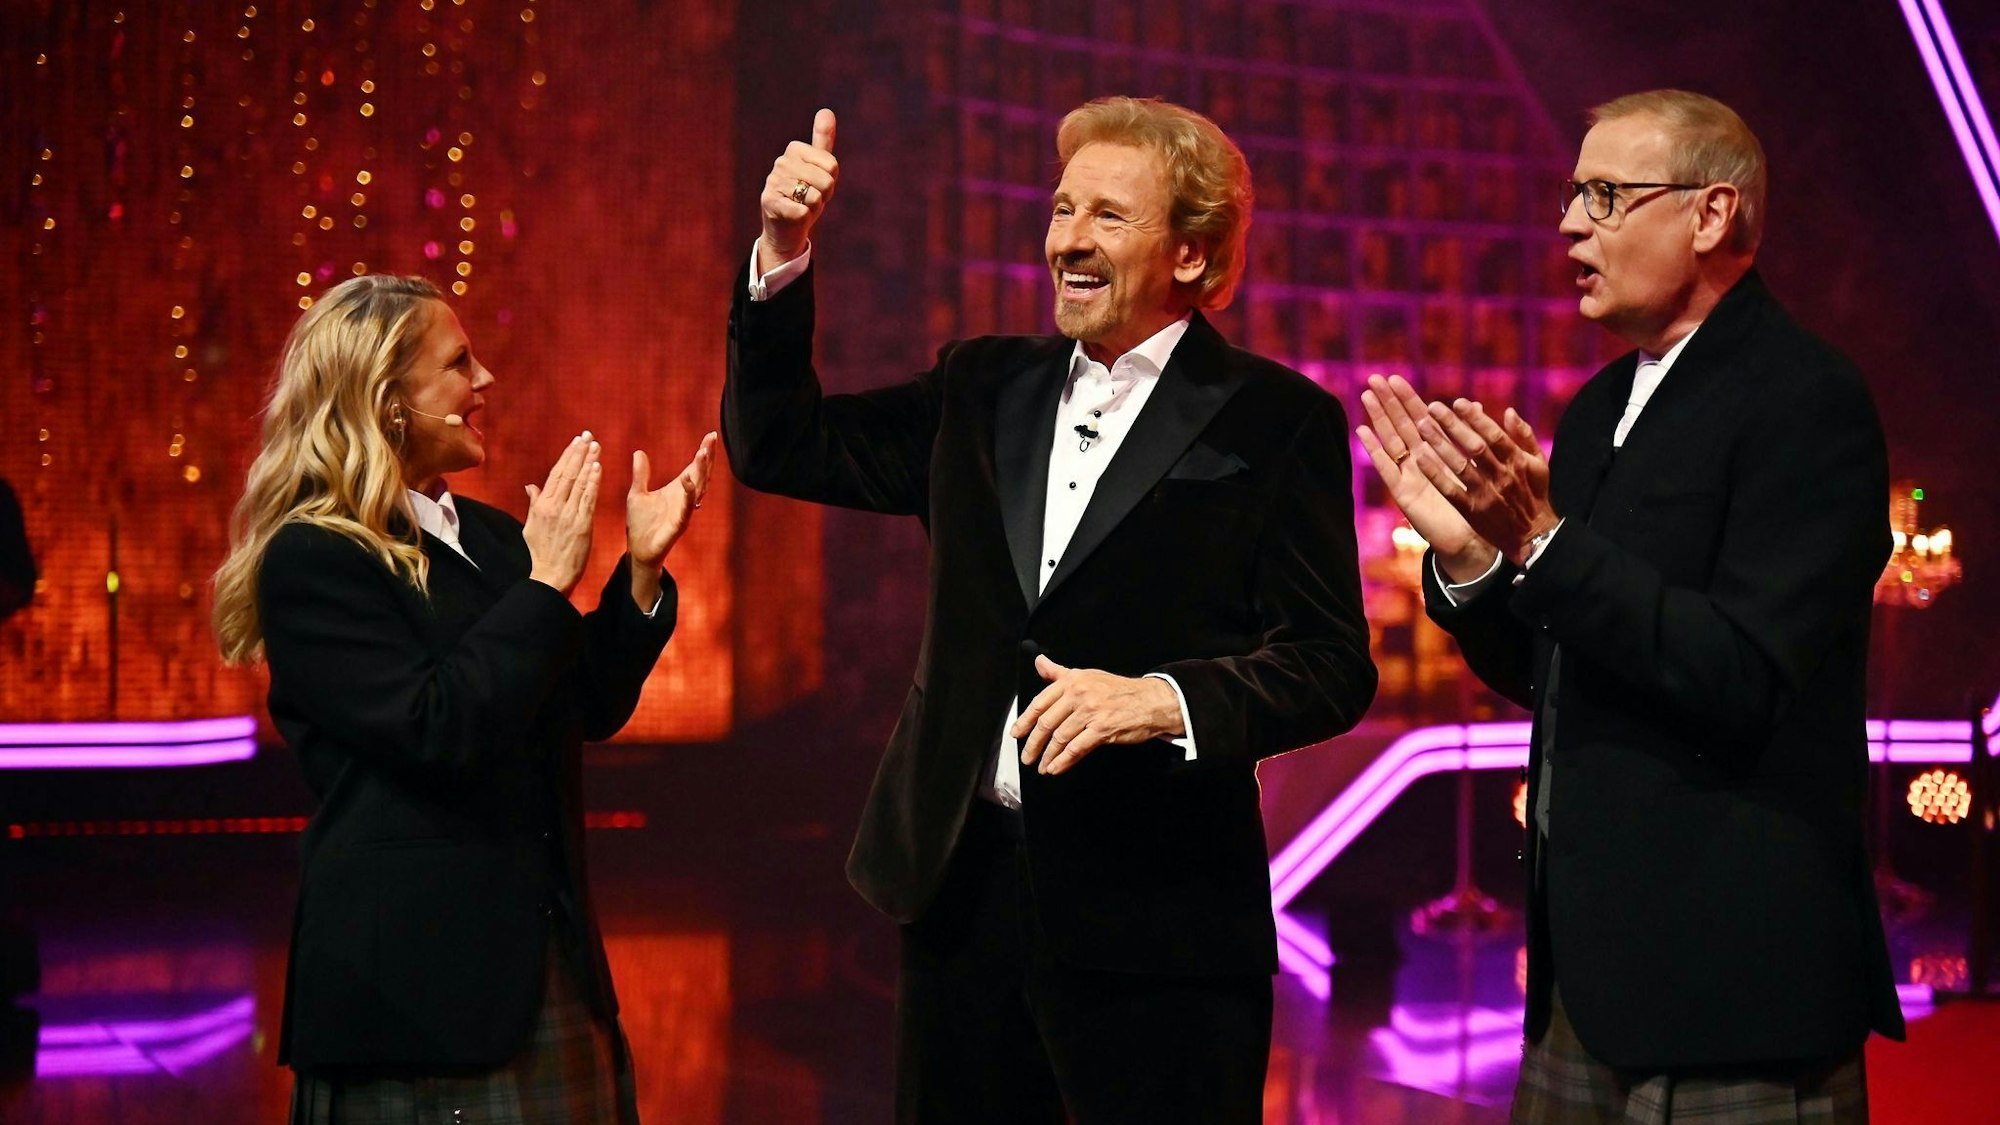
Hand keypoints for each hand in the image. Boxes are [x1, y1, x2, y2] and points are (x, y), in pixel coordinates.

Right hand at [524, 432, 600, 595]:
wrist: (551, 576)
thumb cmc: (541, 553)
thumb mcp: (531, 526)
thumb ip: (534, 503)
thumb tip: (531, 486)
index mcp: (542, 505)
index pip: (556, 474)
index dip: (567, 456)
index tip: (576, 441)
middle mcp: (554, 506)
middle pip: (567, 473)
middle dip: (578, 452)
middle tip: (588, 435)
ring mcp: (568, 515)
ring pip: (579, 483)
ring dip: (588, 462)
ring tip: (596, 446)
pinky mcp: (582, 524)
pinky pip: (588, 498)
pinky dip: (593, 481)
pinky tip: (597, 467)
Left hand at [627, 430, 716, 577]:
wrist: (638, 550)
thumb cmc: (640, 524)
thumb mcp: (636, 493)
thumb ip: (640, 474)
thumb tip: (638, 452)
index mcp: (677, 490)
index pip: (694, 467)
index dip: (704, 452)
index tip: (711, 435)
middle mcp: (685, 499)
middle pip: (701, 474)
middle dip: (707, 457)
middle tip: (711, 439)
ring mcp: (684, 511)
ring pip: (698, 488)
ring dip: (700, 471)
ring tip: (702, 453)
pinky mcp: (678, 525)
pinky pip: (687, 508)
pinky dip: (689, 494)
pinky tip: (688, 480)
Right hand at [758, 109, 837, 273]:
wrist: (786, 227)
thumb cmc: (805, 195)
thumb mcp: (819, 167)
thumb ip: (823, 140)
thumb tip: (826, 110)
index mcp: (795, 149)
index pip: (832, 165)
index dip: (830, 180)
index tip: (817, 184)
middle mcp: (781, 162)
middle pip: (826, 181)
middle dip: (823, 196)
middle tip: (809, 198)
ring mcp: (773, 181)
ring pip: (815, 198)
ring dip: (813, 208)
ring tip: (800, 206)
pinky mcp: (769, 203)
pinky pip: (802, 212)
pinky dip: (803, 218)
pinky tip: (792, 216)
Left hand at [1011, 655, 1183, 775]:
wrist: (1150, 701)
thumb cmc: (1119, 690)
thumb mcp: (1087, 676)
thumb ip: (1060, 673)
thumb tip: (1040, 663)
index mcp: (1072, 681)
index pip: (1040, 702)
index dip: (1024, 720)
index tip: (1016, 734)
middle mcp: (1078, 695)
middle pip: (1046, 723)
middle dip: (1033, 743)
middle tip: (1027, 757)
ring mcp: (1090, 712)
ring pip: (1060, 738)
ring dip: (1048, 756)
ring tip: (1042, 766)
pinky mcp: (1101, 729)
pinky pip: (1076, 748)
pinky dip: (1063, 761)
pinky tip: (1056, 768)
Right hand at [1356, 374, 1494, 580]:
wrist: (1470, 537)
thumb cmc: (1473, 502)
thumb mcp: (1475, 464)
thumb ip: (1470, 434)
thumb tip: (1472, 404)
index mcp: (1434, 451)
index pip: (1418, 418)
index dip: (1407, 398)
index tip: (1395, 378)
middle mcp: (1417, 460)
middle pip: (1400, 424)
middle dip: (1388, 401)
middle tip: (1374, 378)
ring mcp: (1407, 475)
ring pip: (1390, 440)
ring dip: (1378, 418)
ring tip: (1367, 396)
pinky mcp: (1403, 493)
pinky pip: (1386, 468)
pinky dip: (1374, 450)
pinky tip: (1362, 433)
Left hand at [1411, 399, 1556, 564]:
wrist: (1533, 535)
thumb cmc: (1535, 494)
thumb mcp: (1539, 463)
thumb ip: (1524, 436)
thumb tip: (1509, 411)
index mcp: (1517, 461)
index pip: (1494, 435)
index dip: (1475, 418)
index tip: (1458, 402)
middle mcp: (1501, 476)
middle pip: (1474, 446)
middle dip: (1453, 425)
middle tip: (1432, 407)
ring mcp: (1486, 494)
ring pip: (1460, 466)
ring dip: (1440, 445)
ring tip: (1422, 426)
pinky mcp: (1472, 511)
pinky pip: (1450, 491)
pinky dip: (1435, 475)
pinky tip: (1420, 459)